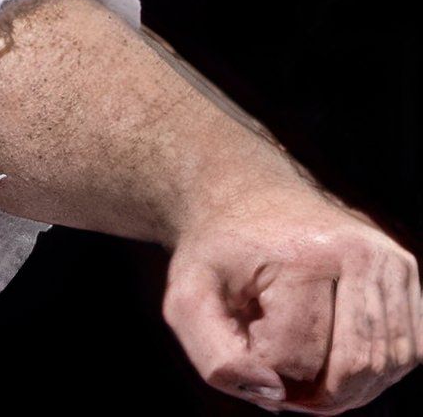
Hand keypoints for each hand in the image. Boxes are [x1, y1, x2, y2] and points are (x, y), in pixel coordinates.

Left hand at [165, 177, 420, 411]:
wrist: (247, 196)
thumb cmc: (218, 252)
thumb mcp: (189, 297)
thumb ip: (214, 356)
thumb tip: (274, 394)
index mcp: (306, 257)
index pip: (295, 358)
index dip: (261, 371)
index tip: (240, 347)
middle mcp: (364, 255)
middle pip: (354, 368)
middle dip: (313, 392)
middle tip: (276, 379)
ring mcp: (394, 264)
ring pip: (387, 366)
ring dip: (346, 387)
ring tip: (302, 369)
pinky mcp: (407, 275)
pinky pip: (408, 352)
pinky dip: (373, 371)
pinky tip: (334, 360)